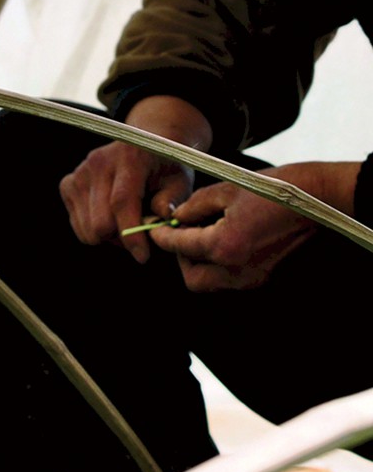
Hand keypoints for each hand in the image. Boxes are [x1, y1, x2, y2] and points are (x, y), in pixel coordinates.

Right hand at [59, 96, 211, 263]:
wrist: (147, 141)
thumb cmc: (166, 166)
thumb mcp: (180, 181)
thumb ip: (172, 201)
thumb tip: (161, 220)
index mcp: (129, 157)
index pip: (122, 202)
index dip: (131, 234)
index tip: (143, 256)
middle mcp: (98, 162)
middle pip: (100, 222)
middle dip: (121, 239)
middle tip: (138, 237)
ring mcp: (80, 173)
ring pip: (87, 229)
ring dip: (107, 237)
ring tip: (125, 225)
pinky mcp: (68, 184)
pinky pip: (77, 225)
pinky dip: (93, 230)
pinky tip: (109, 217)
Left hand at [153, 162, 359, 290]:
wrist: (319, 197)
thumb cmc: (275, 189)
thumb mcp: (226, 190)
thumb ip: (193, 207)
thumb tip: (174, 218)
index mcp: (225, 246)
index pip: (180, 247)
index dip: (162, 237)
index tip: (153, 230)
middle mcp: (236, 269)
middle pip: (192, 278)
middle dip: (181, 258)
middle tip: (181, 235)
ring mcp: (251, 277)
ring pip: (209, 283)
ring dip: (198, 264)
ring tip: (201, 236)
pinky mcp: (262, 277)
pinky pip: (227, 279)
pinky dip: (216, 266)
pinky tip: (220, 242)